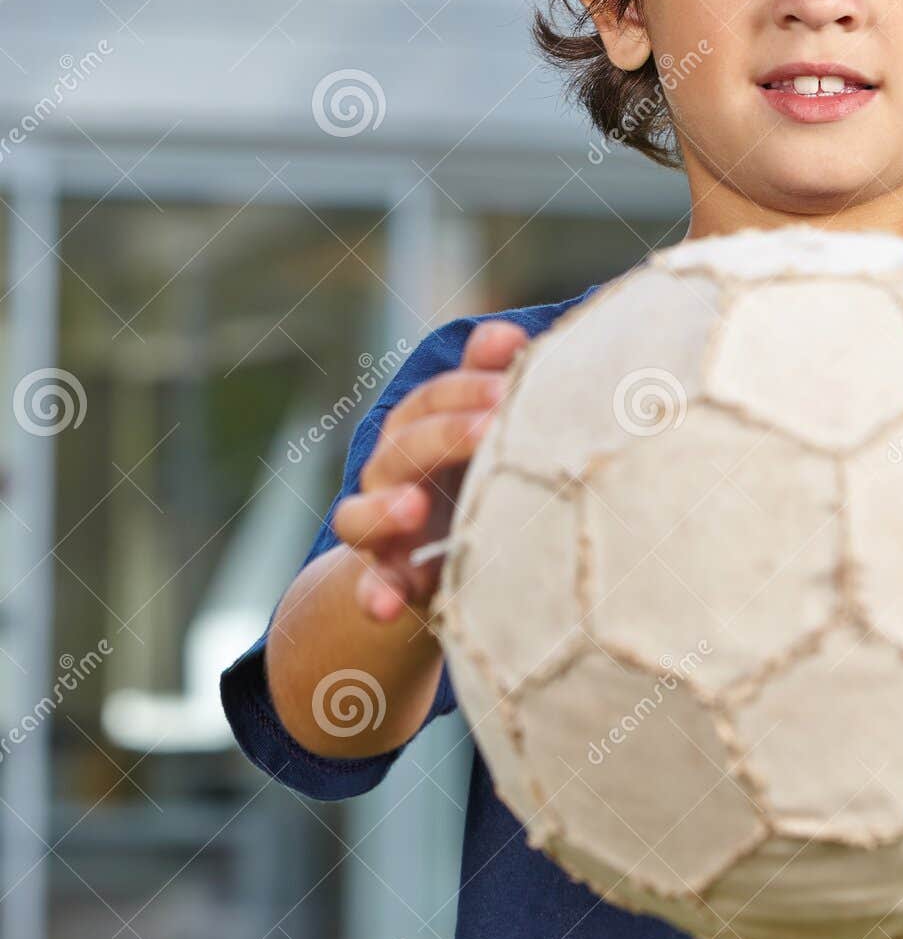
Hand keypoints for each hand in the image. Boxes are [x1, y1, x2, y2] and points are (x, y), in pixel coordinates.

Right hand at [331, 319, 527, 623]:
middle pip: (403, 446)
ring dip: (383, 510)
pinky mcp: (385, 582)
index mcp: (418, 432)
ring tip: (412, 508)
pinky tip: (384, 606)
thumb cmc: (468, 480)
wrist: (433, 565)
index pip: (432, 399)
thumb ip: (487, 380)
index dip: (466, 389)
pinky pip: (369, 589)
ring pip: (358, 515)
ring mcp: (380, 531)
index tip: (508, 388)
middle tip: (488, 429)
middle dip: (443, 436)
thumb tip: (505, 333)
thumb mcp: (478, 432)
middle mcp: (390, 476)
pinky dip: (372, 596)